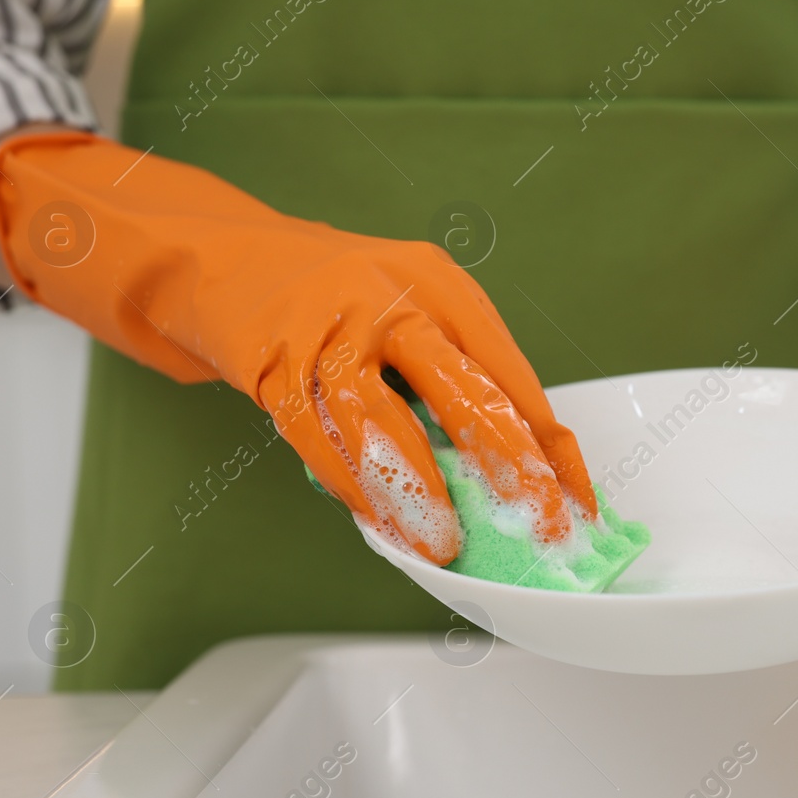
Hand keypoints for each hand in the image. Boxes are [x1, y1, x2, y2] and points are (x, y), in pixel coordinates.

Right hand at [0, 132, 596, 562]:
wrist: (222, 255)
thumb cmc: (337, 298)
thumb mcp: (410, 309)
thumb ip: (455, 377)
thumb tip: (514, 470)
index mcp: (442, 286)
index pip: (510, 373)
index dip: (548, 444)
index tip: (575, 501)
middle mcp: (391, 296)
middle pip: (460, 385)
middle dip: (506, 463)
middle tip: (534, 522)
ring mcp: (327, 326)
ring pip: (380, 415)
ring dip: (417, 487)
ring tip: (445, 541)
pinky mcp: (273, 360)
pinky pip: (317, 433)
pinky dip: (352, 482)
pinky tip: (380, 521)